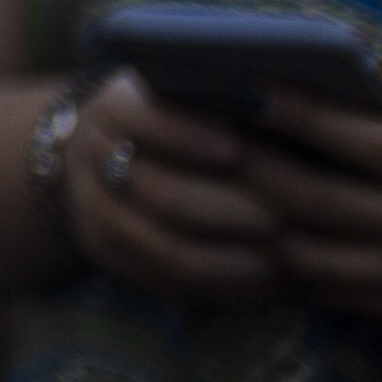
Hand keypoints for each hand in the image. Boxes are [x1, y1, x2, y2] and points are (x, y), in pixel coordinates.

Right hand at [57, 71, 286, 305]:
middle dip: (234, 211)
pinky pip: (170, 286)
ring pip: (170, 252)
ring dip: (238, 262)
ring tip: (288, 259)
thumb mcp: (192, 92)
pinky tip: (268, 284)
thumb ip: (227, 98)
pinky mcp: (107, 254)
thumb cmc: (183, 114)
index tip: (238, 150)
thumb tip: (274, 107)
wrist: (115, 147)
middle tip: (288, 219)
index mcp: (114, 108)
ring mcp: (94, 212)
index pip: (144, 120)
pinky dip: (225, 289)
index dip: (188, 137)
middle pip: (164, 195)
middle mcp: (93, 159)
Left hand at [242, 23, 381, 313]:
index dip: (296, 115)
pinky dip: (300, 272)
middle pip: (319, 206)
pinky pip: (350, 297)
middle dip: (251, 170)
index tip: (243, 84)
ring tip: (219, 186)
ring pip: (321, 261)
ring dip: (263, 226)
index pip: (358, 146)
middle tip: (200, 135)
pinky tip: (266, 238)